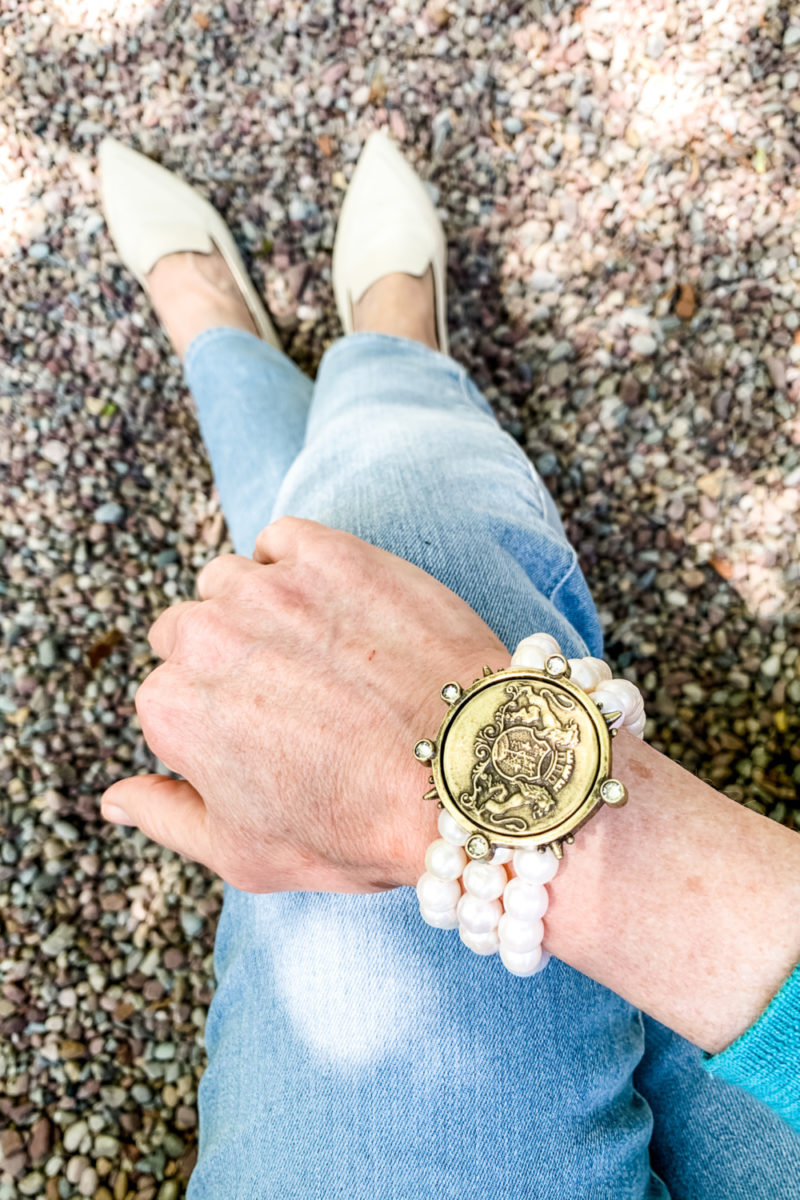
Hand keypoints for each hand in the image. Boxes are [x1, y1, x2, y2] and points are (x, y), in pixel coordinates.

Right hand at [100, 517, 506, 892]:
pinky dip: (292, 562)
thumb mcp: (247, 854)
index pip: (166, 695)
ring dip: (254, 607)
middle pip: (188, 631)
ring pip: (230, 581)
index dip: (215, 720)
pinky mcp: (330, 552)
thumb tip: (112, 798)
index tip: (266, 737)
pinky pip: (282, 539)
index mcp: (174, 708)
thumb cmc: (360, 824)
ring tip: (313, 650)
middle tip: (290, 696)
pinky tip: (329, 602)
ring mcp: (267, 587)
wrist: (470, 771)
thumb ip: (166, 818)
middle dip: (225, 661)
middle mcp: (205, 636)